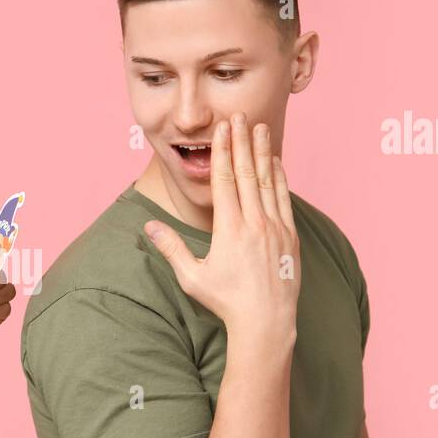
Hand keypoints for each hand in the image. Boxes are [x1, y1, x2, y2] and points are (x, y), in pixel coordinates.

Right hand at [143, 112, 299, 344]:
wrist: (266, 322)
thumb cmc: (226, 302)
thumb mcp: (192, 277)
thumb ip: (171, 249)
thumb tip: (147, 228)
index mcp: (230, 230)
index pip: (225, 181)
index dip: (223, 151)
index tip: (222, 129)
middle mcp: (255, 224)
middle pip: (247, 173)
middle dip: (243, 142)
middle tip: (240, 115)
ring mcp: (276, 229)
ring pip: (268, 182)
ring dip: (263, 152)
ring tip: (260, 128)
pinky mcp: (290, 237)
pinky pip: (284, 199)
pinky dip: (280, 177)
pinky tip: (277, 162)